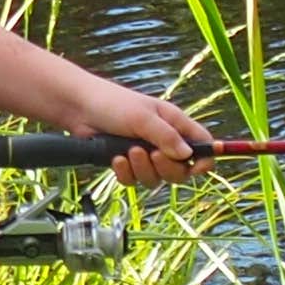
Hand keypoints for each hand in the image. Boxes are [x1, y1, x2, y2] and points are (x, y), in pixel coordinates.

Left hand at [71, 77, 216, 188]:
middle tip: (152, 155)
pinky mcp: (127, 165)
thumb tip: (188, 155)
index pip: (203, 145)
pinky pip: (134, 181)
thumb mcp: (143, 117)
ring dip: (143, 170)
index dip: (205, 159)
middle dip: (167, 168)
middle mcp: (164, 141)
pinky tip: (115, 159)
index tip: (196, 168)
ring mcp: (146, 155)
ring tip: (128, 153)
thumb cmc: (113, 103)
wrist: (79, 108)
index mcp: (176, 124)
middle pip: (181, 170)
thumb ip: (166, 136)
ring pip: (156, 179)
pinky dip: (126, 174)